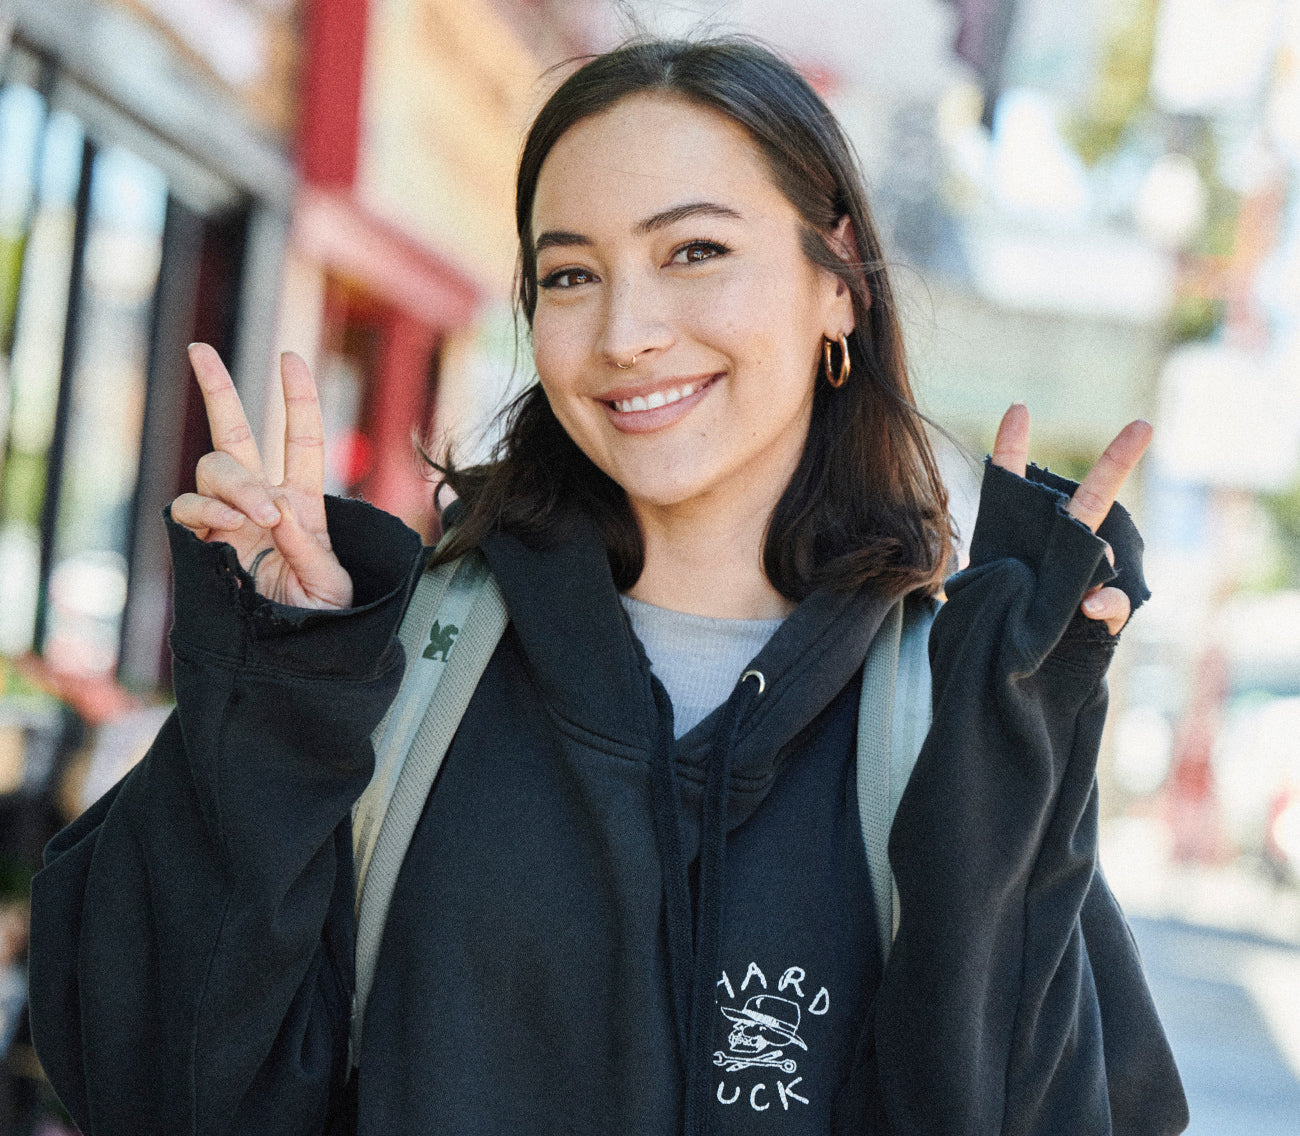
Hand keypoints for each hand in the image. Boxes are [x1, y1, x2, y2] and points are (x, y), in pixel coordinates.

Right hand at [170, 344, 352, 608]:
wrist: (293, 654)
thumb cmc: (322, 618)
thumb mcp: (332, 587)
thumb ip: (307, 548)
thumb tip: (278, 509)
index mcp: (303, 502)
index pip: (299, 439)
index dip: (297, 397)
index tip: (291, 358)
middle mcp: (262, 500)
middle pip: (235, 433)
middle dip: (217, 388)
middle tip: (202, 354)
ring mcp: (228, 518)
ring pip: (215, 468)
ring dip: (236, 484)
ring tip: (260, 516)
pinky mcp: (203, 542)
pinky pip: (189, 508)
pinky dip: (204, 510)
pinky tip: (225, 525)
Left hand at [991, 403, 1151, 635]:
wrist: (1015, 683)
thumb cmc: (997, 635)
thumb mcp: (976, 599)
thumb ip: (979, 576)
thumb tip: (973, 562)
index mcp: (1025, 542)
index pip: (1014, 490)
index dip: (1013, 450)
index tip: (1017, 409)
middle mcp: (1062, 553)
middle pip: (1089, 502)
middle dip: (1118, 463)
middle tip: (1142, 428)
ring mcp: (1089, 581)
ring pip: (1104, 553)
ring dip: (1095, 566)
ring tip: (1082, 595)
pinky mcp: (1103, 617)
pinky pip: (1115, 604)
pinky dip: (1105, 604)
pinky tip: (1090, 608)